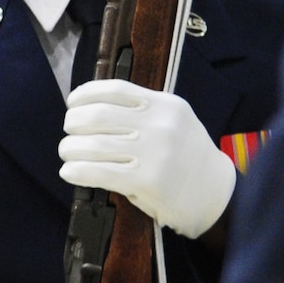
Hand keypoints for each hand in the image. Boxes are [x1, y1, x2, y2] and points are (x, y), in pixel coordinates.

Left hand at [59, 80, 234, 238]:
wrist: (216, 193)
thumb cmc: (188, 158)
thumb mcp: (174, 122)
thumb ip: (142, 113)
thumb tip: (92, 110)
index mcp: (166, 106)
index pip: (116, 89)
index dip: (86, 93)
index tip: (73, 101)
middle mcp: (160, 126)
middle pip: (98, 116)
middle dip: (74, 123)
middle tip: (70, 131)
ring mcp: (154, 153)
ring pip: (94, 145)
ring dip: (70, 149)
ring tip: (67, 153)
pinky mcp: (147, 181)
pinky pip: (100, 172)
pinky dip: (77, 171)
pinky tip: (69, 172)